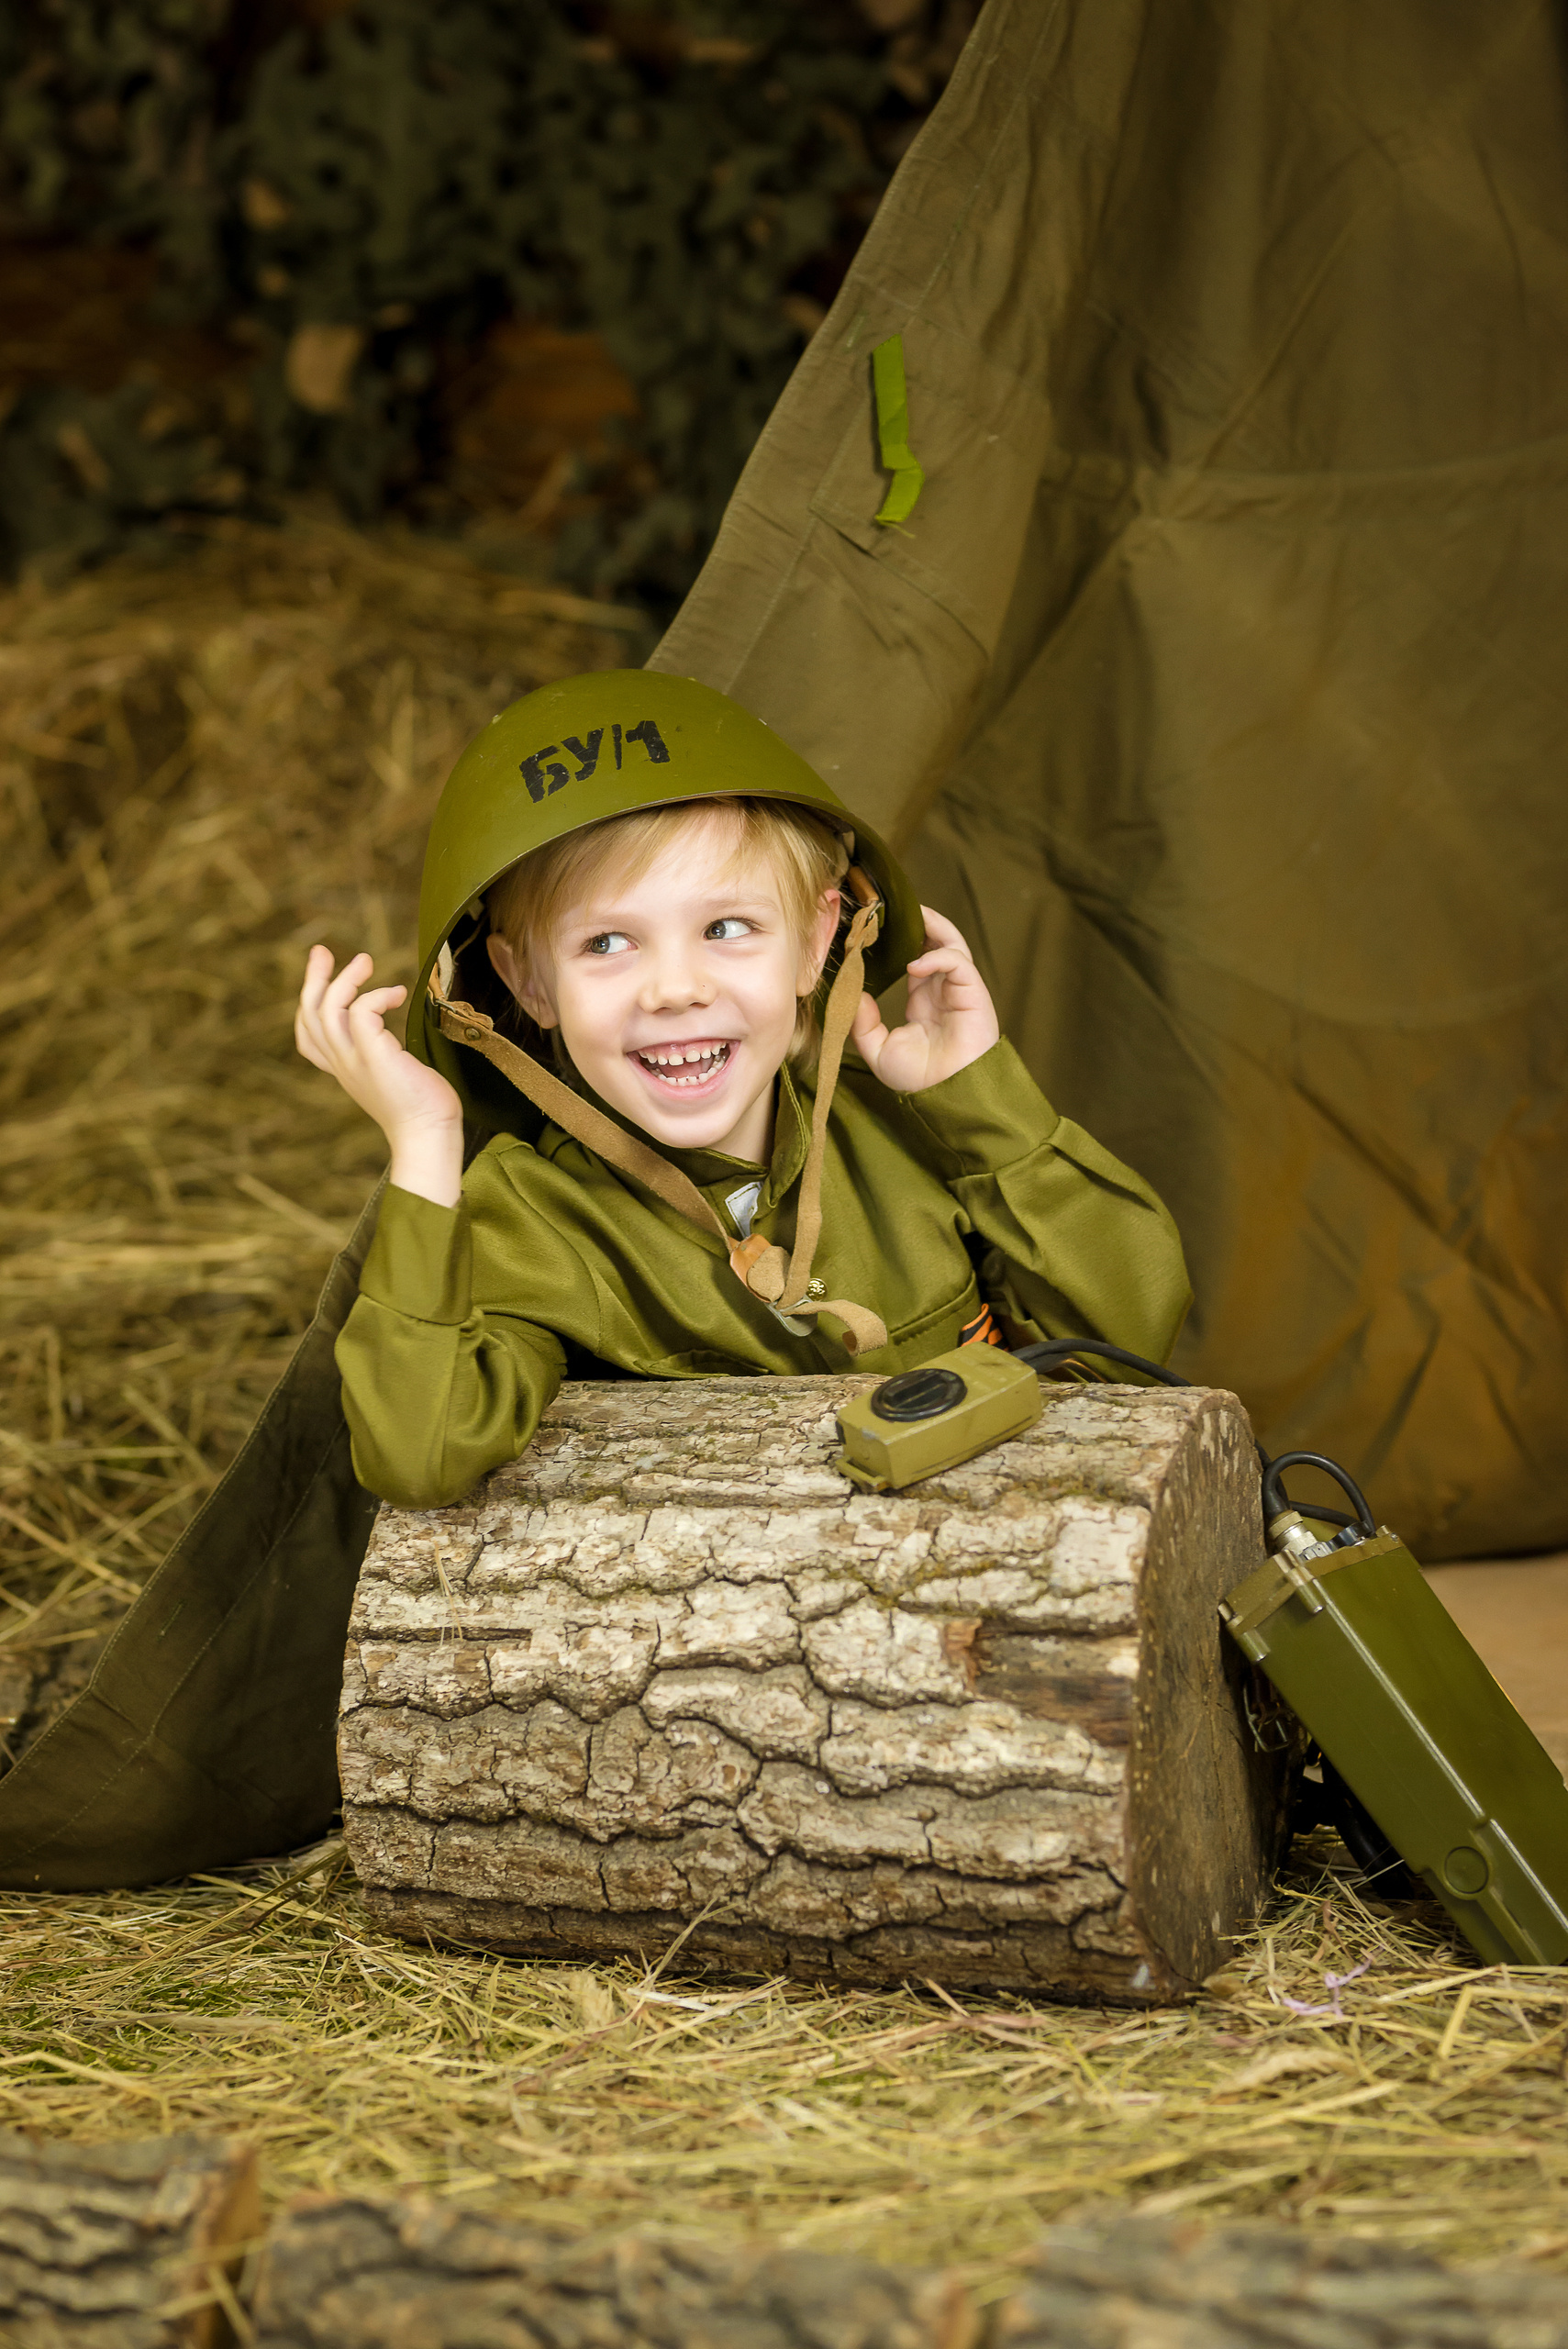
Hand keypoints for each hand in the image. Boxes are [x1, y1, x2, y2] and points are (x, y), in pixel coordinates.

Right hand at [295, 947, 463, 1206]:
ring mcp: (354, 1061)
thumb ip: (384, 1055)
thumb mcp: (394, 1075)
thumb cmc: (422, 1108)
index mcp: (345, 1070)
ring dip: (344, 979)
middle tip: (323, 952)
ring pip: (327, 1010)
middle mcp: (343, 1065)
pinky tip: (397, 994)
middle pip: (309, 1015)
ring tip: (365, 961)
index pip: (308, 1037)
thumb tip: (393, 1035)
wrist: (429, 1135)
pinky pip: (360, 1013)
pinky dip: (376, 996)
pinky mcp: (374, 1057)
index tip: (324, 976)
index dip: (309, 1004)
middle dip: (313, 979)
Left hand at [850, 907, 999, 1092]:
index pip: (913, 958)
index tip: (873, 929)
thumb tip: (854, 995)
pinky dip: (937, 957)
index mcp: (924, 1000)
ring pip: (951, 943)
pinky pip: (958, 962)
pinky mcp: (973, 993)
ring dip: (933, 925)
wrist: (946, 1095)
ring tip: (911, 914)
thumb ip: (864, 1023)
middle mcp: (942, 990)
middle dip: (918, 922)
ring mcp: (959, 990)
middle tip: (892, 908)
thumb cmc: (920, 1079)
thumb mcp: (879, 1050)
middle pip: (936, 942)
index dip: (897, 941)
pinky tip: (914, 965)